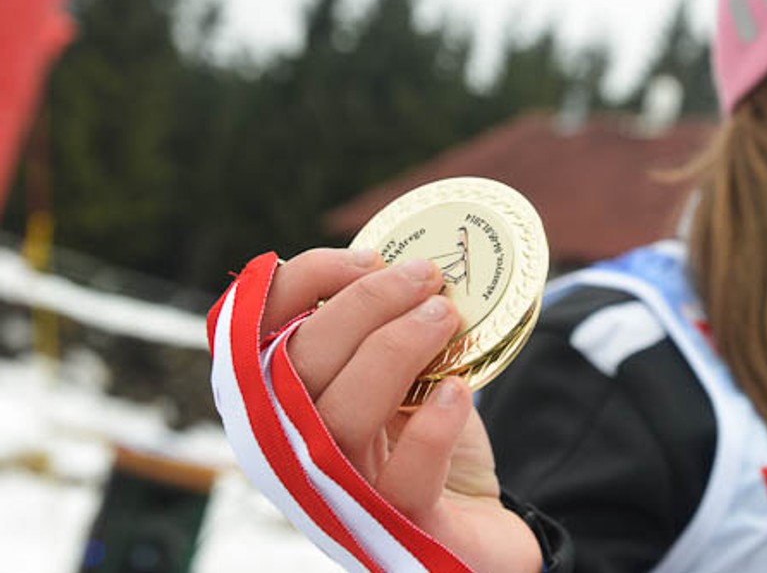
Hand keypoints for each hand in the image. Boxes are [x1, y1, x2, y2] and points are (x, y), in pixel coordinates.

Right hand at [262, 248, 541, 572]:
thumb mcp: (404, 379)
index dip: (305, 283)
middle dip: (364, 306)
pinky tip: (459, 392)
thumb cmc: (431, 448)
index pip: (258, 333)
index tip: (371, 258)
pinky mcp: (398, 537)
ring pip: (339, 419)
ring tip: (444, 317)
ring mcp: (342, 500)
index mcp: (285, 405)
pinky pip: (403, 481)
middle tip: (426, 277)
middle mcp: (294, 453)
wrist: (479, 536)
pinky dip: (431, 428)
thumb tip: (409, 264)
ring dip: (395, 350)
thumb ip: (387, 333)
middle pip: (298, 368)